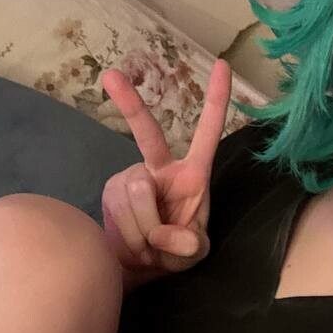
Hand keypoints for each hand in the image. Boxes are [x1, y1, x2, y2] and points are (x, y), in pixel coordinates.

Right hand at [100, 58, 231, 287]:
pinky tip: (133, 243)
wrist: (140, 268)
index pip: (208, 132)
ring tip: (149, 246)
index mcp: (192, 174)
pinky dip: (130, 235)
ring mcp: (132, 176)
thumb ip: (188, 246)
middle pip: (147, 132)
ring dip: (145, 230)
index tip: (221, 64)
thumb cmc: (174, 253)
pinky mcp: (111, 190)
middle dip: (129, 102)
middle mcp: (160, 168)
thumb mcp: (192, 254)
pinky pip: (120, 211)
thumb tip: (173, 238)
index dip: (216, 99)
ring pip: (137, 194)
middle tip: (111, 75)